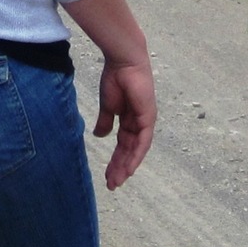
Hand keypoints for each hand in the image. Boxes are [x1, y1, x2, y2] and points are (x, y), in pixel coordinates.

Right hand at [93, 54, 157, 188]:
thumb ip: (105, 122)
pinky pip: (143, 142)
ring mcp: (145, 122)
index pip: (123, 145)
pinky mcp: (148, 118)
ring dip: (126, 166)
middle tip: (111, 184)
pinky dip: (136, 156)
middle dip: (120, 168)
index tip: (107, 175)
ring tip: (116, 181)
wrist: (123, 62)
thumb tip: (99, 135)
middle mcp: (139, 124)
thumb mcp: (107, 106)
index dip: (116, 160)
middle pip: (129, 151)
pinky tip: (128, 168)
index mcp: (129, 120)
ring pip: (136, 150)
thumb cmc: (115, 79)